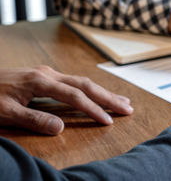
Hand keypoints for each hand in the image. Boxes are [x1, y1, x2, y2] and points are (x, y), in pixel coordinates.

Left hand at [0, 66, 133, 134]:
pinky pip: (72, 82)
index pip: (75, 96)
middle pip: (85, 84)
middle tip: (128, 107)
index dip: (93, 109)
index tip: (108, 121)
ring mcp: (45, 73)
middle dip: (108, 96)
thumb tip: (61, 127)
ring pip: (80, 81)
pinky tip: (95, 94)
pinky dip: (88, 89)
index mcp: (40, 81)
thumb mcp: (4, 113)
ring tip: (120, 101)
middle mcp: (46, 74)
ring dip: (101, 91)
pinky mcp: (42, 76)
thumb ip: (33, 119)